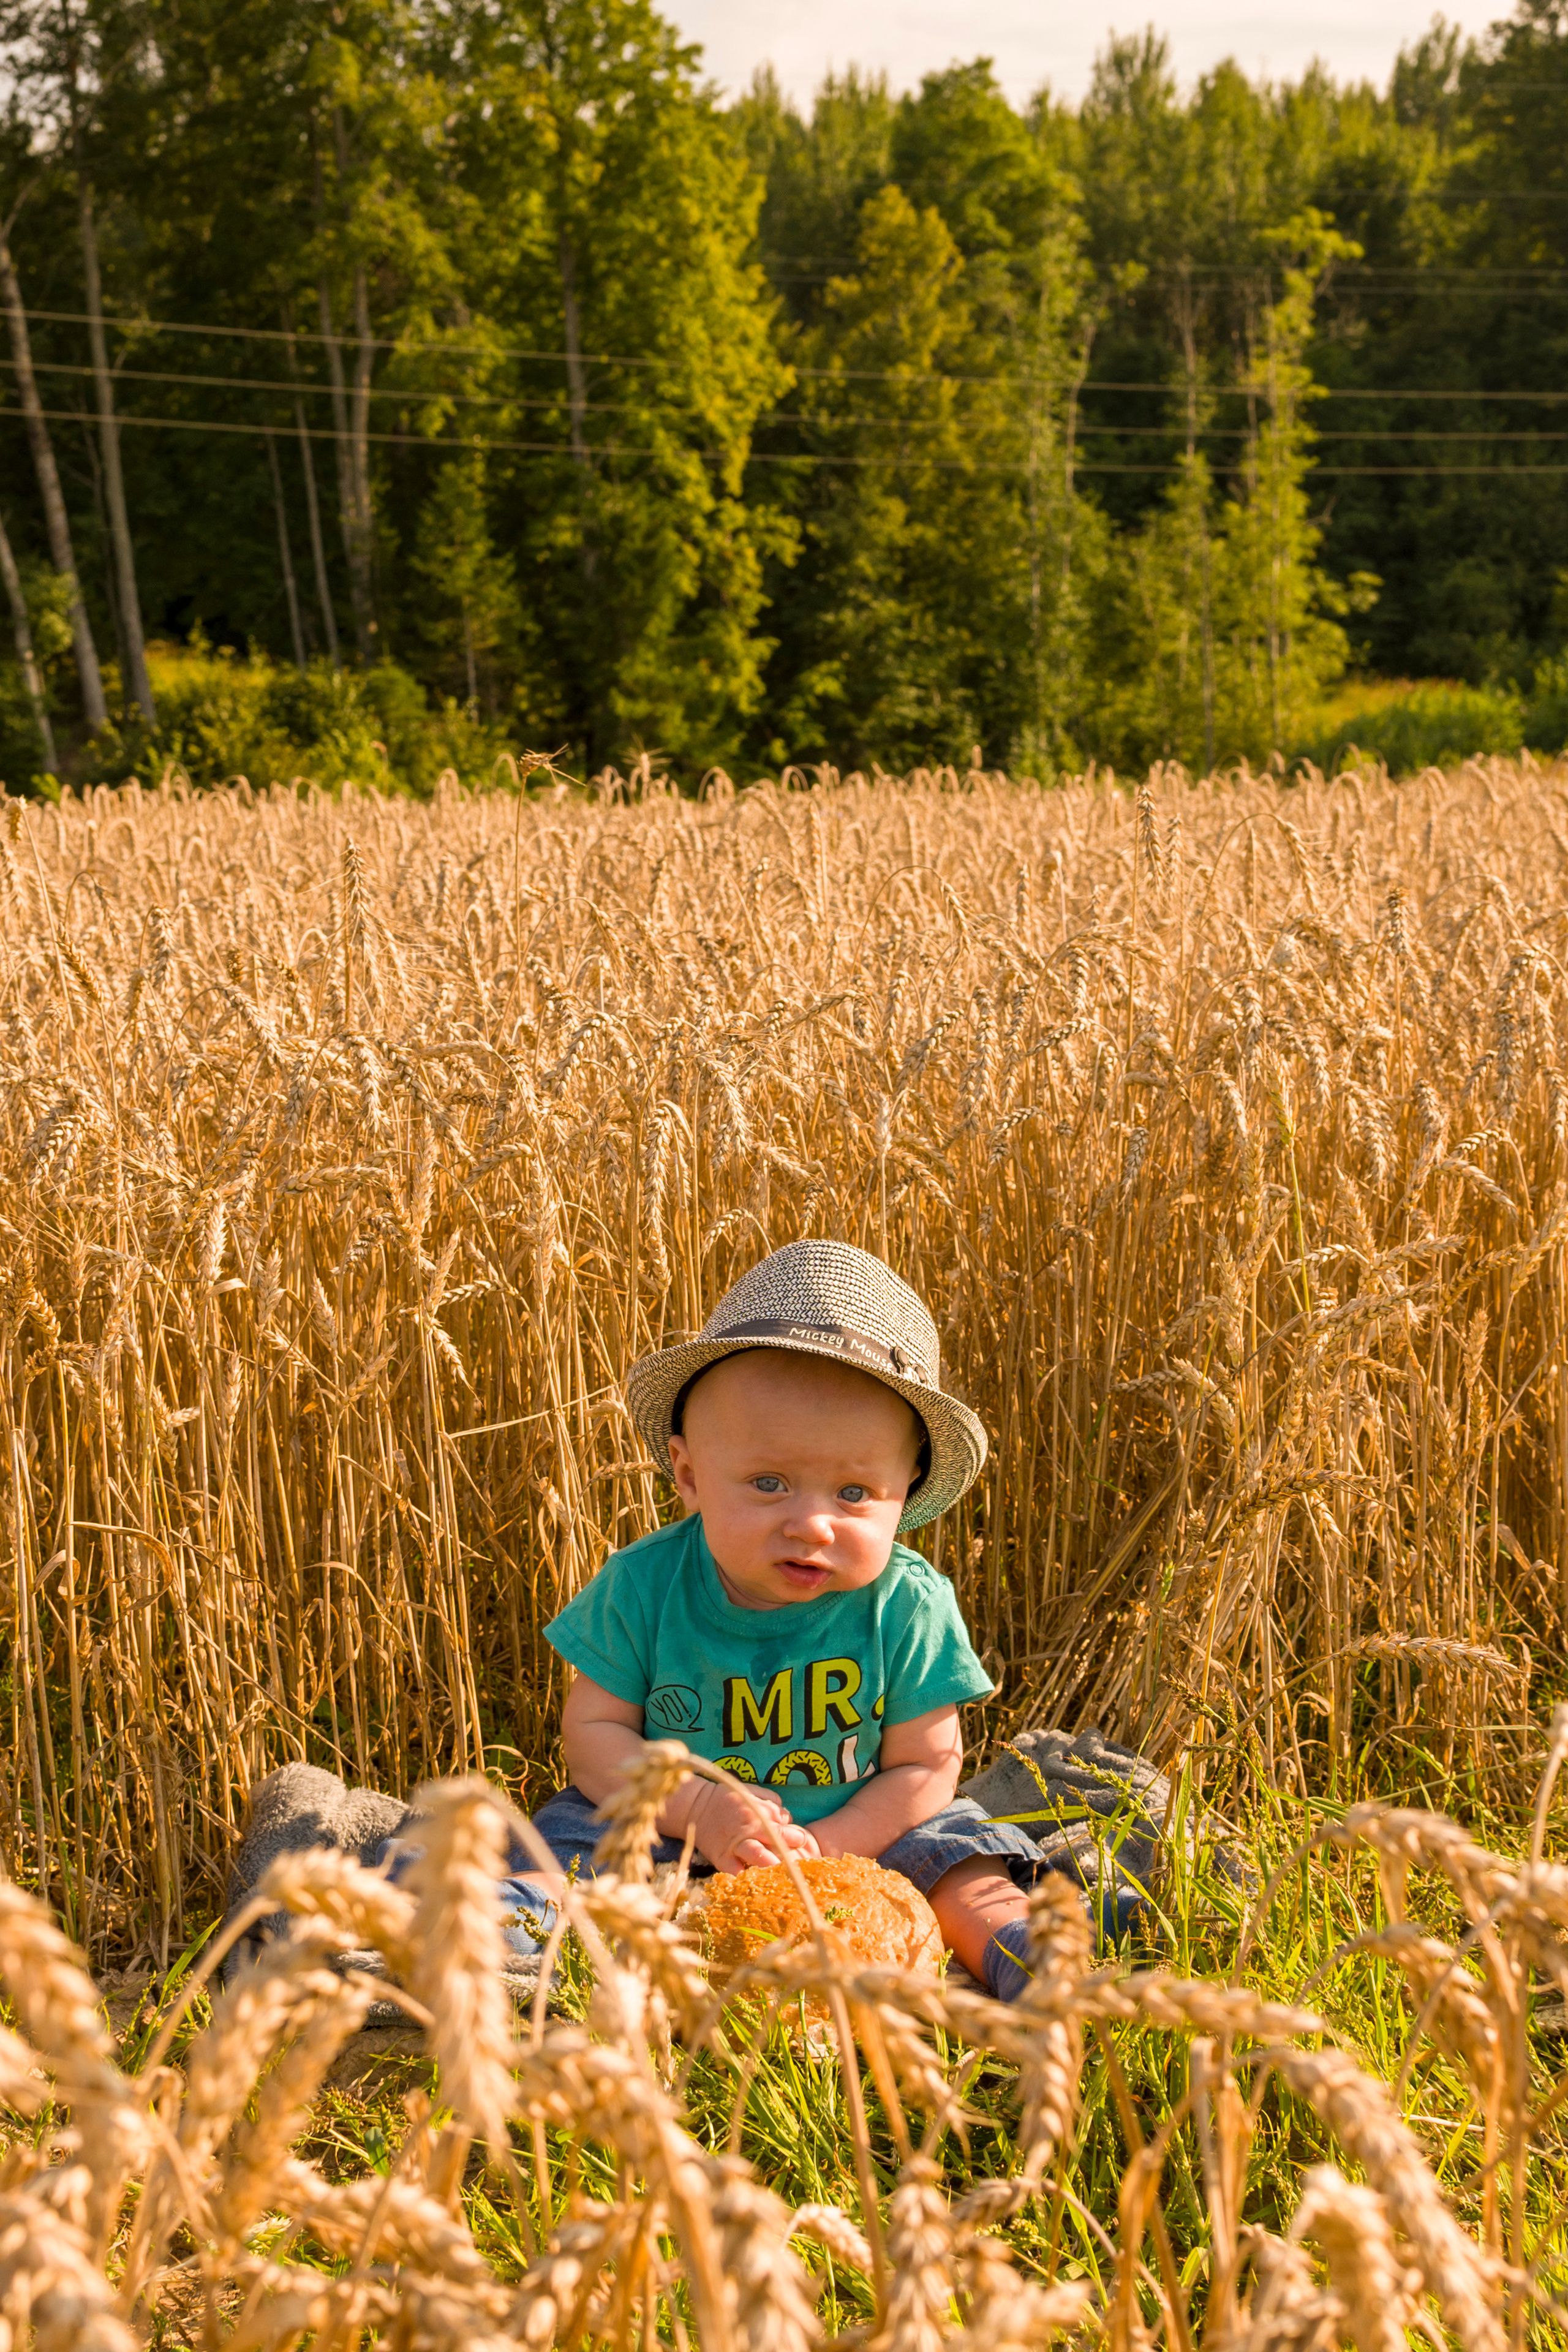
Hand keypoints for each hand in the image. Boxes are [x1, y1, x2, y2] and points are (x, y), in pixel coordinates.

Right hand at [688, 1779, 820, 1873]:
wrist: (695, 1806)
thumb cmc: (728, 1799)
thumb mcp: (752, 1792)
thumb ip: (772, 1803)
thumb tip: (788, 1818)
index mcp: (757, 1812)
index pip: (784, 1828)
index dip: (796, 1837)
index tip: (801, 1843)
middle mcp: (748, 1828)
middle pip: (776, 1843)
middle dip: (791, 1852)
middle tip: (800, 1864)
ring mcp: (734, 1845)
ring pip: (759, 1857)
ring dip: (773, 1866)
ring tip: (783, 1875)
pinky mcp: (721, 1859)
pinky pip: (736, 1873)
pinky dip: (747, 1878)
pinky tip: (756, 1883)